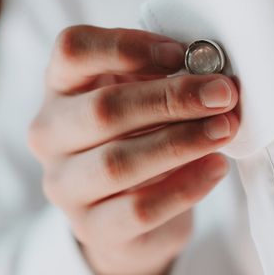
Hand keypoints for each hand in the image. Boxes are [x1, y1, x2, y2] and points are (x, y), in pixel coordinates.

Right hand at [29, 26, 239, 274]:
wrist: (125, 213)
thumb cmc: (136, 135)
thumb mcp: (139, 92)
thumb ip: (160, 74)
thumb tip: (209, 74)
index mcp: (60, 87)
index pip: (72, 50)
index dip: (127, 46)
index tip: (179, 54)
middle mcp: (50, 134)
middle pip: (102, 109)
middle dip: (170, 99)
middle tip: (221, 94)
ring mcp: (64, 184)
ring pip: (118, 162)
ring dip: (181, 142)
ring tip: (224, 129)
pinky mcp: (90, 228)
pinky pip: (140, 209)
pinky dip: (185, 186)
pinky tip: (216, 166)